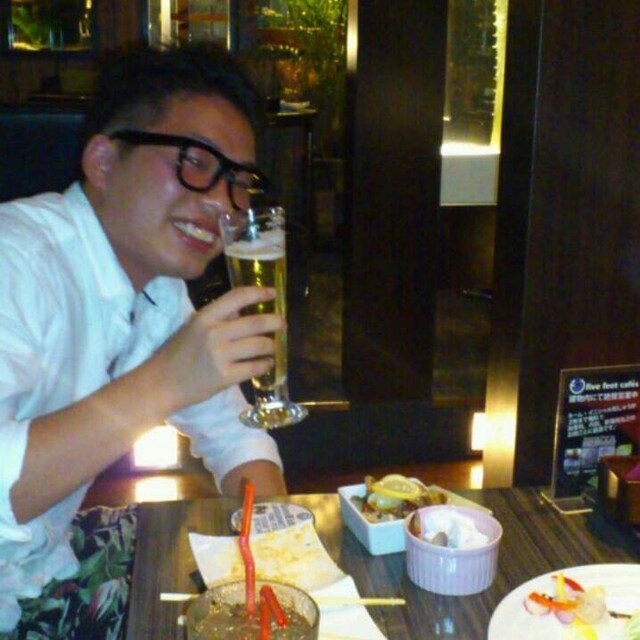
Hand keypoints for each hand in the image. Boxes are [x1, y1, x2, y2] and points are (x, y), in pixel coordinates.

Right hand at [154, 286, 284, 410]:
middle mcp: (214, 333)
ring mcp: (220, 356)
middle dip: (275, 322)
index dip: (259, 293)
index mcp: (205, 317)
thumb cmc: (177, 354)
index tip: (273, 293)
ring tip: (272, 348)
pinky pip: (255, 367)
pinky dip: (265, 365)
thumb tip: (243, 310)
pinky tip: (267, 364)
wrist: (161, 383)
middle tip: (282, 325)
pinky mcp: (225, 377)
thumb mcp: (192, 327)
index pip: (237, 297)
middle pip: (256, 322)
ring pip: (260, 345)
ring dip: (272, 346)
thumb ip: (218, 317)